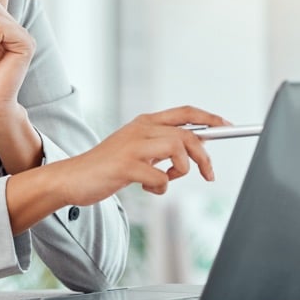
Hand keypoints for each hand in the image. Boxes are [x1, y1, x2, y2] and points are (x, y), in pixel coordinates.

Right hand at [59, 106, 227, 205]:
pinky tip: (146, 187)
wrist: (72, 178)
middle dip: (204, 157)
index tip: (227, 127)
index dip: (209, 118)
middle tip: (209, 175)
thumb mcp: (136, 149)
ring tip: (166, 179)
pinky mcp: (125, 166)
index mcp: (144, 122)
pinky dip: (160, 187)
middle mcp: (140, 130)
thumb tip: (194, 147)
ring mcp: (132, 146)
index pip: (184, 113)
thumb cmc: (107, 166)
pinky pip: (160, 177)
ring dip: (181, 170)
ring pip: (178, 149)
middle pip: (187, 134)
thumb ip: (160, 144)